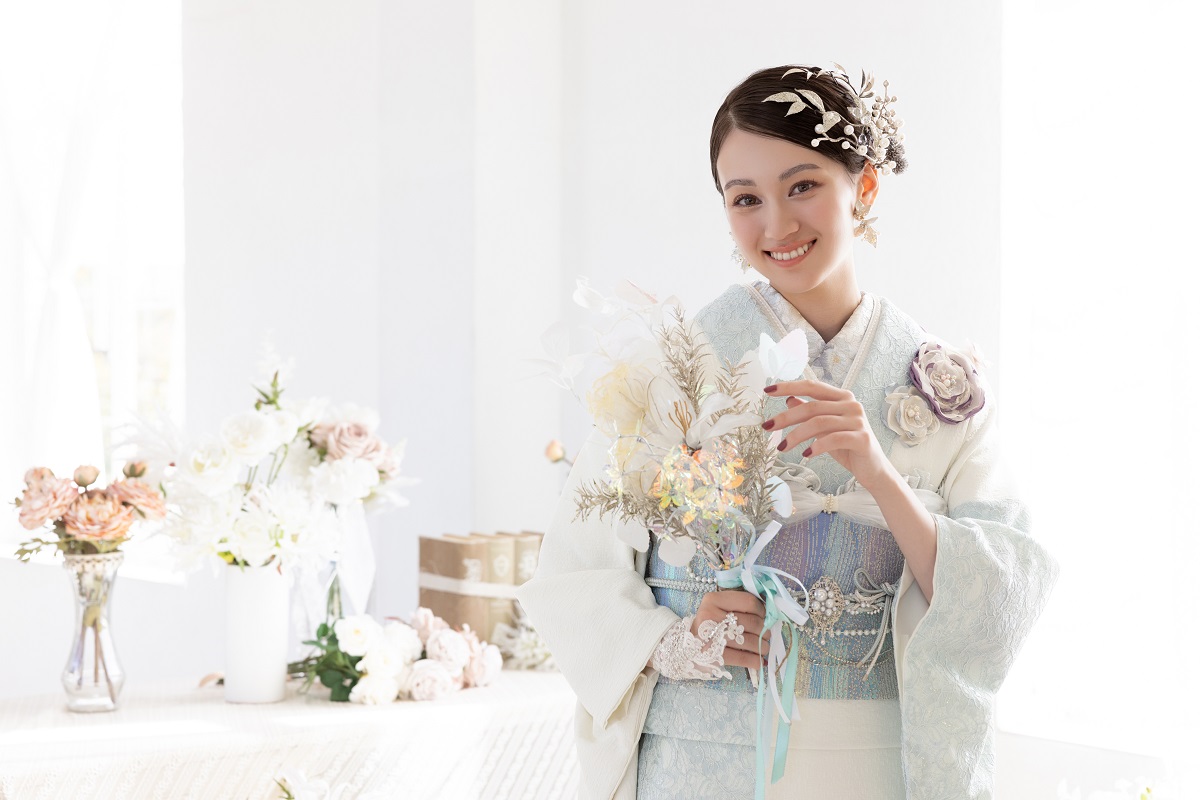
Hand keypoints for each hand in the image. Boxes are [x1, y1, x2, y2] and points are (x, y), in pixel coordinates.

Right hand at [692, 590, 768, 669]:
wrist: (685, 647)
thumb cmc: (708, 626)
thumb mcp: (718, 608)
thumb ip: (739, 607)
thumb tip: (769, 616)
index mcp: (713, 600)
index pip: (748, 602)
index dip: (762, 611)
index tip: (765, 618)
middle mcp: (709, 615)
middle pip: (752, 622)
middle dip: (765, 631)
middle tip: (766, 635)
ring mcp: (710, 637)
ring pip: (750, 641)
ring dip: (763, 646)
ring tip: (764, 647)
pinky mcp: (713, 656)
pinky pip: (743, 658)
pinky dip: (755, 660)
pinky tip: (759, 661)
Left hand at [763, 380, 892, 491]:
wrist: (873, 470)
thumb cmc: (847, 448)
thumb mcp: (824, 429)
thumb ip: (811, 413)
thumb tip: (789, 399)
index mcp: (842, 397)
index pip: (811, 386)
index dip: (789, 386)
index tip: (767, 391)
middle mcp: (852, 404)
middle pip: (812, 406)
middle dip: (785, 417)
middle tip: (766, 427)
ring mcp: (858, 421)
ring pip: (819, 423)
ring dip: (796, 435)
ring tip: (782, 447)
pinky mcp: (862, 438)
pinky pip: (833, 439)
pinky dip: (816, 446)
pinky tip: (805, 454)